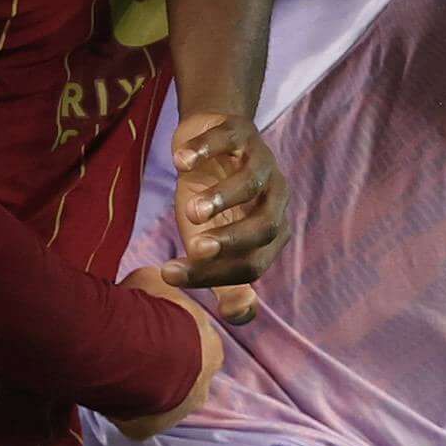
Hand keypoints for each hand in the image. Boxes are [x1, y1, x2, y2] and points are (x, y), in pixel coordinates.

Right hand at [109, 271, 225, 438]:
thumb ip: (155, 286)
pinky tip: (105, 391)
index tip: (147, 329)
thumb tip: (146, 284)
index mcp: (210, 351)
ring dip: (142, 389)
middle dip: (159, 367)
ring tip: (114, 371)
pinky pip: (133, 419)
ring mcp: (175, 413)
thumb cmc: (150, 311)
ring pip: (158, 401)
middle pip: (180, 378)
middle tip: (129, 352)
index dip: (171, 336)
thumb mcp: (153, 281)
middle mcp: (200, 386)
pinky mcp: (146, 429)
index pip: (195, 346)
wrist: (132, 352)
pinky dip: (121, 408)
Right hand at [170, 110, 285, 309]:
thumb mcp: (215, 243)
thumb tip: (242, 315)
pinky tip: (180, 162)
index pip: (252, 264)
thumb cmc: (213, 202)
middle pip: (264, 226)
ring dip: (222, 198)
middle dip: (231, 240)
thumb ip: (226, 280)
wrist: (208, 142)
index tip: (170, 273)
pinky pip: (227, 139)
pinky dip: (204, 150)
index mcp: (272, 232)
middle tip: (196, 247)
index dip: (214, 274)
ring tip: (190, 209)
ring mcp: (260, 161)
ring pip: (251, 182)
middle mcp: (275, 197)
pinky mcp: (240, 131)